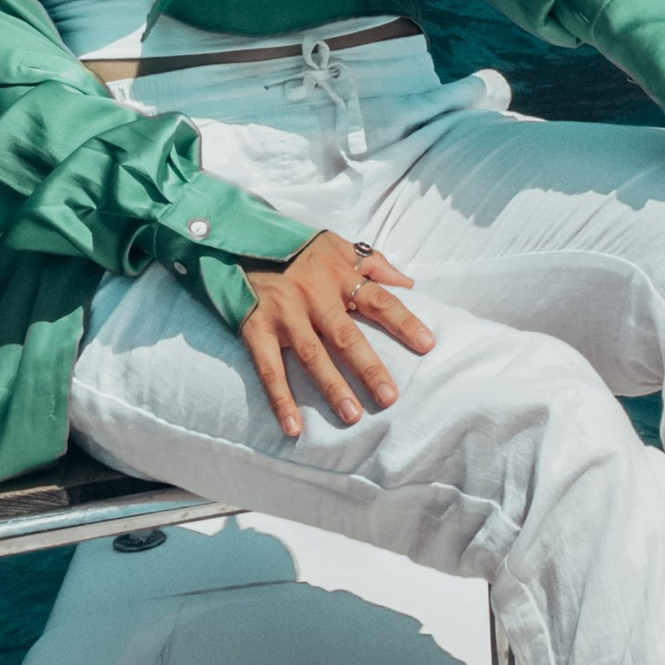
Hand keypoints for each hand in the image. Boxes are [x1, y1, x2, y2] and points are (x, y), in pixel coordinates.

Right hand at [238, 230, 433, 436]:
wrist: (237, 237)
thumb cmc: (295, 247)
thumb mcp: (335, 245)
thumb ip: (373, 262)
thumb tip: (408, 284)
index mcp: (338, 276)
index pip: (378, 300)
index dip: (403, 322)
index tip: (427, 344)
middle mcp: (313, 296)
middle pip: (346, 335)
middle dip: (368, 367)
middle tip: (389, 397)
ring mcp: (283, 314)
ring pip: (311, 355)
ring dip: (331, 386)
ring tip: (351, 416)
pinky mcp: (255, 328)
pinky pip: (269, 368)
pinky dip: (280, 399)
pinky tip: (293, 427)